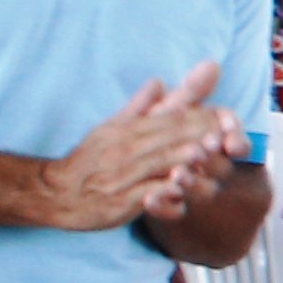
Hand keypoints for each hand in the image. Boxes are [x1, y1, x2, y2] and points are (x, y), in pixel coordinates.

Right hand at [41, 67, 239, 232]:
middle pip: (166, 138)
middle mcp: (126, 149)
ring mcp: (123, 175)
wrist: (56, 192)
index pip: (168, 119)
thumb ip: (139, 108)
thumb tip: (159, 82)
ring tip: (206, 154)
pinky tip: (180, 191)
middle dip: (197, 134)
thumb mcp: (111, 129)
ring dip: (181, 158)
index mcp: (128, 130)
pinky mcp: (120, 201)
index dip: (198, 117)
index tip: (224, 117)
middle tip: (225, 133)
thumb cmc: (89, 161)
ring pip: (156, 163)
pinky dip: (162, 192)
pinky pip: (144, 195)